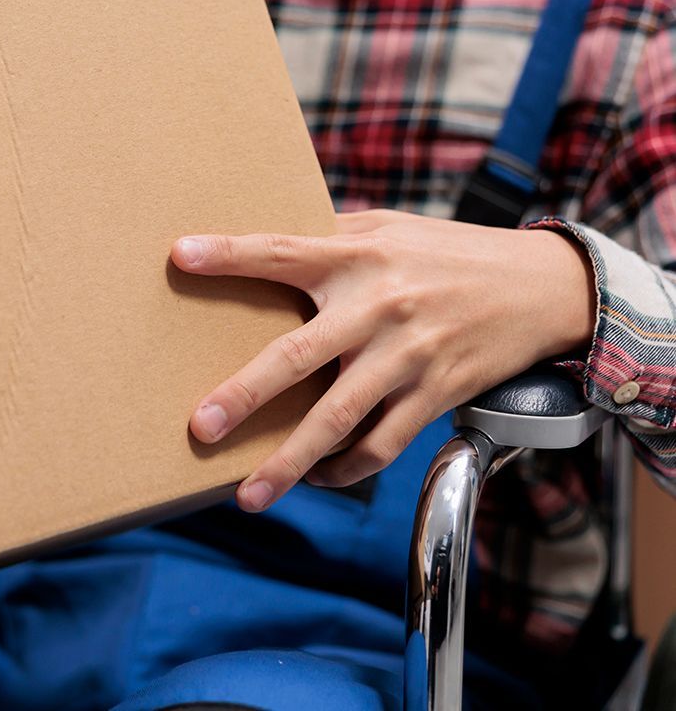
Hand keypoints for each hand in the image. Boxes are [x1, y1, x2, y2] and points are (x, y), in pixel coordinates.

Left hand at [170, 209, 596, 511]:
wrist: (542, 286)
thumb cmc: (447, 253)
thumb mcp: (387, 229)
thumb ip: (327, 240)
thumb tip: (258, 250)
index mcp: (359, 254)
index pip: (282, 251)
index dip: (230, 254)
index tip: (180, 256)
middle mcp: (379, 306)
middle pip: (299, 354)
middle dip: (245, 394)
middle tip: (201, 426)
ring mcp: (408, 356)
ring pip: (338, 419)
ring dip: (289, 461)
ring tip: (248, 493)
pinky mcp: (436, 393)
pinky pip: (380, 444)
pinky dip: (344, 469)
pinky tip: (316, 478)